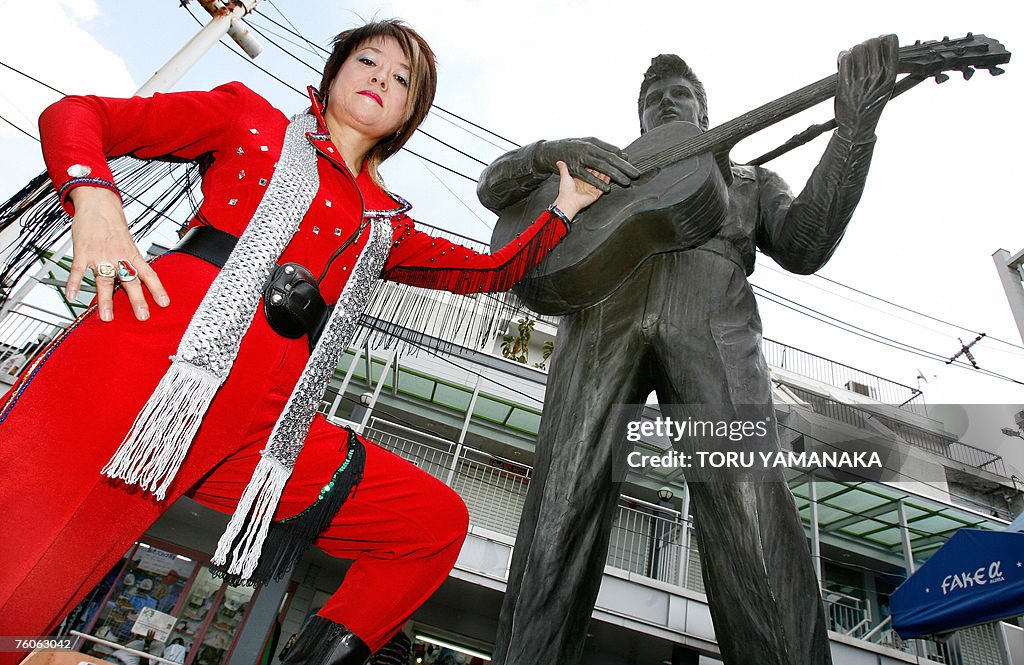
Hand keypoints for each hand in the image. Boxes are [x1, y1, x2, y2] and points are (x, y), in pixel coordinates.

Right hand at [67, 187, 168, 321]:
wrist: (98, 204)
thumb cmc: (113, 226)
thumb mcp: (128, 244)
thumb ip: (131, 263)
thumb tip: (138, 282)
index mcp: (132, 255)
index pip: (149, 274)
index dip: (158, 289)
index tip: (165, 303)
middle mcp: (119, 257)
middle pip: (130, 281)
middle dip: (137, 299)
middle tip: (143, 316)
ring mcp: (100, 256)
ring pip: (104, 280)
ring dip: (106, 300)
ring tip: (106, 317)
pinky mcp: (83, 253)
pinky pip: (78, 271)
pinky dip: (74, 283)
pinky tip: (72, 296)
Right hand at [534, 137, 638, 191]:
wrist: (549, 150)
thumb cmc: (570, 147)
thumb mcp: (586, 143)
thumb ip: (602, 148)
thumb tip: (620, 152)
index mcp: (592, 142)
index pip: (612, 150)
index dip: (622, 157)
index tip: (631, 163)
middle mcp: (588, 148)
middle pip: (610, 158)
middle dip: (625, 167)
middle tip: (636, 174)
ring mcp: (581, 158)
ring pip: (602, 167)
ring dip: (615, 175)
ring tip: (626, 182)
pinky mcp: (573, 168)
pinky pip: (588, 177)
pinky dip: (598, 183)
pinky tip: (607, 189)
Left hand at [552, 160, 610, 220]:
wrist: (568, 201)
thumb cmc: (565, 190)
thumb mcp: (564, 176)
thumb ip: (563, 168)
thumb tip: (559, 161)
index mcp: (579, 180)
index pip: (587, 170)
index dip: (592, 164)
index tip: (595, 158)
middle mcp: (585, 184)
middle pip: (595, 175)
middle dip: (599, 168)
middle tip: (604, 160)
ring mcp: (591, 189)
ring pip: (600, 180)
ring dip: (604, 174)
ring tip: (609, 166)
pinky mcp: (595, 195)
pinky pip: (603, 188)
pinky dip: (606, 182)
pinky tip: (610, 175)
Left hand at [835, 34, 898, 141]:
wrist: (858, 127)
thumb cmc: (872, 107)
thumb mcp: (887, 88)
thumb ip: (886, 68)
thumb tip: (881, 46)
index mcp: (890, 76)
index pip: (891, 42)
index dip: (883, 38)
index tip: (879, 42)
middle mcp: (877, 76)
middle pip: (872, 43)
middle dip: (867, 44)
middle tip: (863, 52)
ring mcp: (860, 80)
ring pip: (857, 49)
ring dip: (853, 50)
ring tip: (853, 59)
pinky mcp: (845, 83)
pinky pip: (844, 58)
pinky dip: (843, 56)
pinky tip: (844, 62)